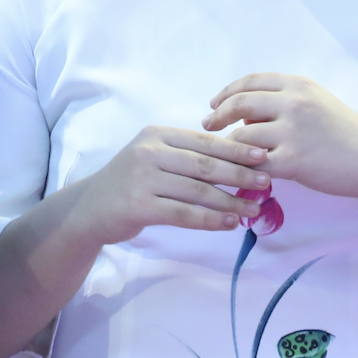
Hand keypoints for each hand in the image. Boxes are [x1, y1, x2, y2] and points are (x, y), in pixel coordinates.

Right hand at [67, 126, 270, 246]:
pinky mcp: (140, 206)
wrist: (90, 208)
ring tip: (254, 208)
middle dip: (240, 174)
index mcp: (156, 135)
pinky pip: (184, 214)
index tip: (263, 156)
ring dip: (230, 201)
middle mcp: (149, 152)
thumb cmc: (130, 182)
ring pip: (198, 191)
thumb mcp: (153, 157)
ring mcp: (143, 179)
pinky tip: (230, 223)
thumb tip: (236, 160)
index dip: (236, 150)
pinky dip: (211, 220)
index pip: (204, 141)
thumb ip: (185, 155)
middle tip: (267, 181)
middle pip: (205, 164)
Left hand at [202, 73, 357, 199]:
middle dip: (218, 115)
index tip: (214, 103)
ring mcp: (293, 132)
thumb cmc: (346, 133)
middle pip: (240, 103)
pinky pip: (255, 164)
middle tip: (208, 125)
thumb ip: (283, 103)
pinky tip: (241, 174)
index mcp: (298, 85)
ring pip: (243, 137)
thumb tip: (246, 115)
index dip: (227, 91)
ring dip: (230, 148)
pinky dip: (244, 170)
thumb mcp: (317, 104)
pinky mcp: (293, 161)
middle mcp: (294, 103)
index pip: (251, 81)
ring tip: (226, 156)